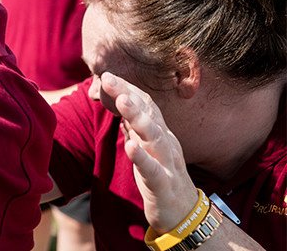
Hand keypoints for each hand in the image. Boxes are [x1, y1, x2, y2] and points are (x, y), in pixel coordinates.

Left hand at [100, 72, 197, 231]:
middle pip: (149, 114)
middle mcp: (166, 144)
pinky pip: (152, 169)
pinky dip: (141, 157)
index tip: (107, 75)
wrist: (182, 215)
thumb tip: (121, 107)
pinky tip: (130, 145)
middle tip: (109, 79)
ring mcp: (167, 163)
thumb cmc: (161, 178)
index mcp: (160, 134)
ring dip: (138, 118)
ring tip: (122, 101)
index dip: (127, 89)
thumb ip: (134, 128)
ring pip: (154, 137)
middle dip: (128, 95)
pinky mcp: (163, 185)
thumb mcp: (145, 149)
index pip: (145, 105)